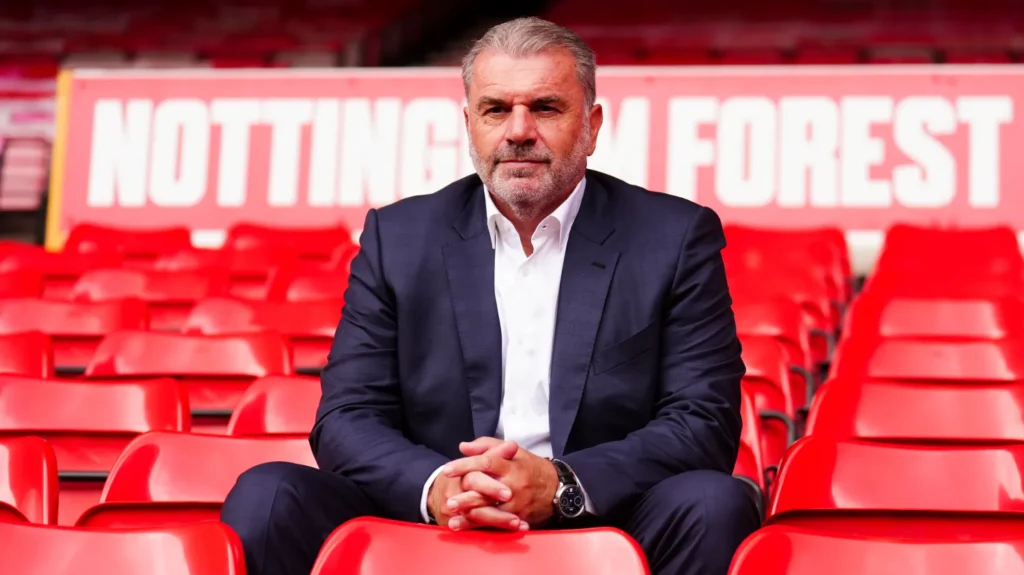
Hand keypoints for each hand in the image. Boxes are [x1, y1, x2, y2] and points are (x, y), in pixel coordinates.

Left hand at [444, 437, 559, 529]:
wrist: (557, 488)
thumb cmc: (530, 467)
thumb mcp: (512, 451)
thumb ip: (486, 446)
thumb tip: (463, 447)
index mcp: (510, 464)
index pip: (486, 462)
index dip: (465, 465)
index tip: (447, 470)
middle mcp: (513, 483)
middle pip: (487, 490)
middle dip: (466, 497)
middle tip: (448, 501)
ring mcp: (517, 502)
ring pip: (491, 511)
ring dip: (470, 517)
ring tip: (452, 519)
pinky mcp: (519, 517)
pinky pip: (499, 525)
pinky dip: (482, 528)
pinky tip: (467, 529)